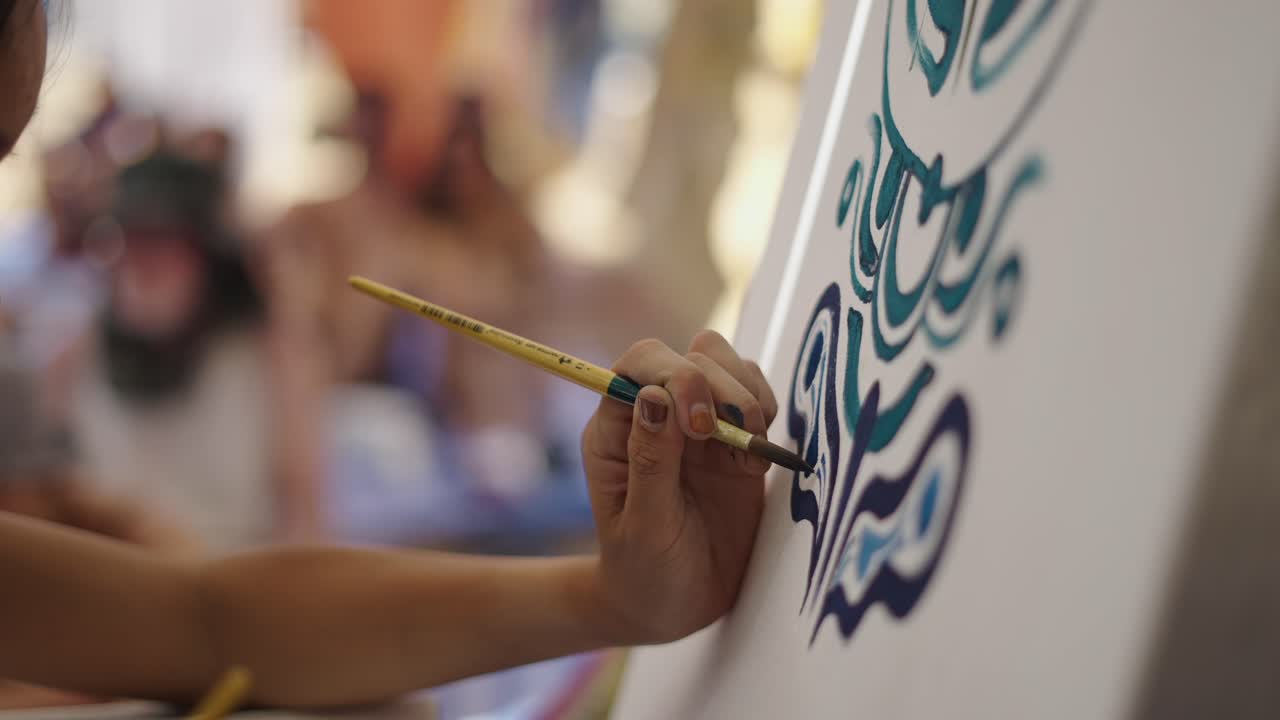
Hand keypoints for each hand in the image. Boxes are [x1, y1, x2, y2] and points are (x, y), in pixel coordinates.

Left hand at [580, 331, 776, 643]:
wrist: (674, 606)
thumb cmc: (644, 571)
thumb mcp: (644, 526)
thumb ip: (651, 461)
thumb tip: (654, 396)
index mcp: (617, 429)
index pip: (641, 364)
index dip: (674, 374)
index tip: (699, 423)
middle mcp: (658, 417)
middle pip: (692, 357)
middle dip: (717, 386)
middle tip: (726, 437)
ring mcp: (700, 427)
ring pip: (728, 368)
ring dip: (746, 395)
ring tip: (748, 448)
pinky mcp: (735, 443)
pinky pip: (755, 400)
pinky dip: (766, 415)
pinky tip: (758, 458)